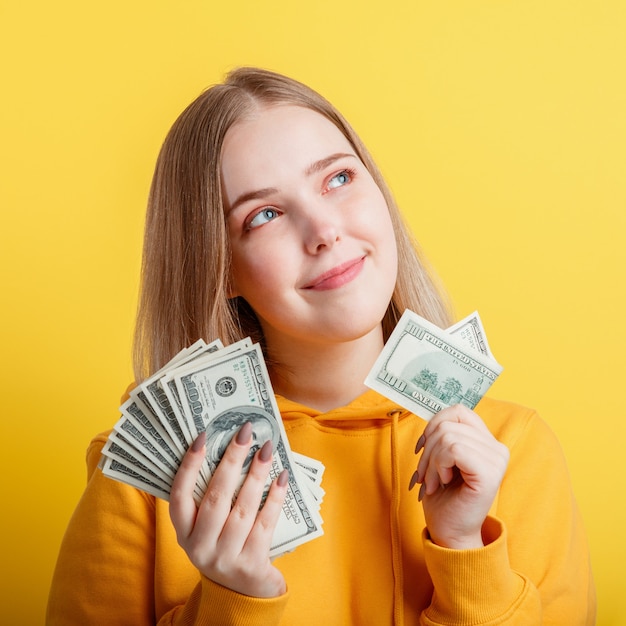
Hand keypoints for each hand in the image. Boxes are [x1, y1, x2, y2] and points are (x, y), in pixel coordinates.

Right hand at [169, 422, 288, 596]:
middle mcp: (200, 547)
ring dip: (256, 474)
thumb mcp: (207, 529)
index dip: (189, 465)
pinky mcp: (251, 566)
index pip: (180, 495)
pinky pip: (265, 524)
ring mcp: (225, 559)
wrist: (241, 597)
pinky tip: (281, 477)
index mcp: (184, 533)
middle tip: (245, 432)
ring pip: (243, 509)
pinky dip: (275, 498)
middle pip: (216, 497)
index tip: (203, 436)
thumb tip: (228, 449)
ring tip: (266, 449)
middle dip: (232, 460)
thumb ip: (209, 498)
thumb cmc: (224, 547)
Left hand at [410, 405, 508, 548]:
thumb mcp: (440, 457)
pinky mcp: (489, 473)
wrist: (449, 531)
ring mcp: (496, 460)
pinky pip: (453, 449)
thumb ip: (444, 434)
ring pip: (447, 437)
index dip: (434, 424)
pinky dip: (439, 465)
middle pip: (448, 425)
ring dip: (431, 462)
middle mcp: (497, 448)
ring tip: (433, 482)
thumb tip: (433, 417)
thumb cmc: (443, 496)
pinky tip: (443, 482)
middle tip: (426, 475)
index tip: (423, 447)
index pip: (458, 411)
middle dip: (427, 450)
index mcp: (487, 441)